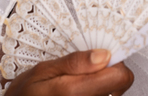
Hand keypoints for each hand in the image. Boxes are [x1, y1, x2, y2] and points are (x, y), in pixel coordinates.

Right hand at [5, 49, 133, 95]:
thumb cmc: (26, 93)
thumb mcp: (44, 70)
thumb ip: (74, 63)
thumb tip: (104, 55)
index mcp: (75, 93)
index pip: (120, 77)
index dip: (115, 62)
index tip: (103, 55)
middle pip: (120, 86)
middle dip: (109, 73)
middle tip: (89, 67)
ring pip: (114, 93)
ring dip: (102, 84)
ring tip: (80, 80)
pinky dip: (96, 92)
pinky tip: (80, 90)